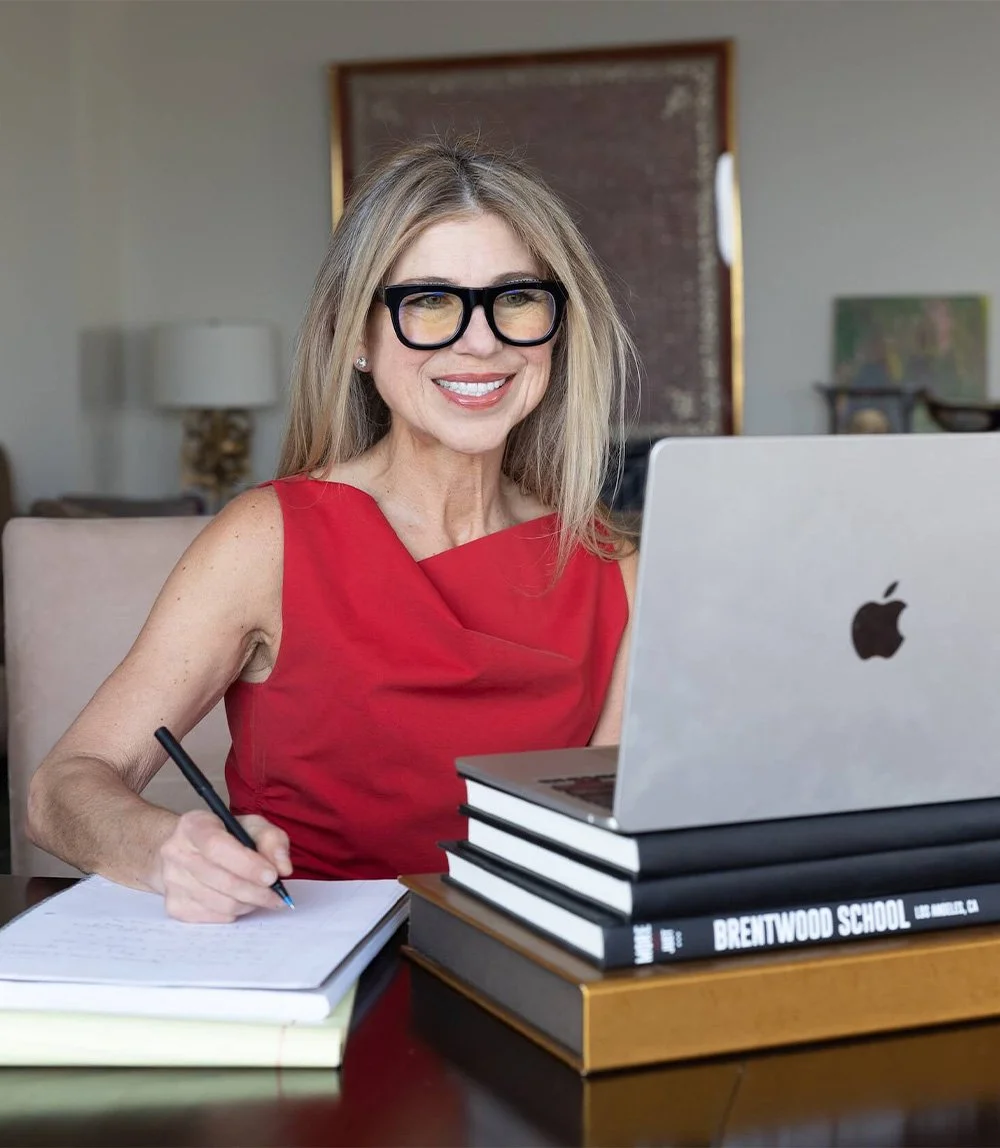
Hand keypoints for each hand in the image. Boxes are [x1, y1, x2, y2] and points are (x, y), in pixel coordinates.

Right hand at [155, 811, 292, 922]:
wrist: (185, 852)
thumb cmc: (224, 836)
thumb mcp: (251, 826)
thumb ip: (272, 840)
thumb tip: (283, 868)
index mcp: (193, 826)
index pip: (217, 847)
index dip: (247, 864)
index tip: (272, 876)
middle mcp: (176, 852)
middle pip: (221, 879)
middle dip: (256, 891)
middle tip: (278, 896)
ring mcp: (171, 881)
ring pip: (220, 903)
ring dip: (249, 903)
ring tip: (262, 897)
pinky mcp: (174, 905)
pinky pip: (213, 917)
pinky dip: (235, 912)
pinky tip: (242, 901)